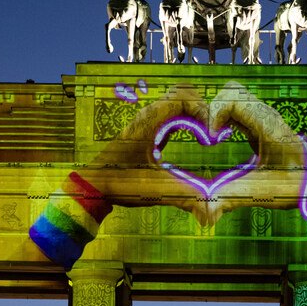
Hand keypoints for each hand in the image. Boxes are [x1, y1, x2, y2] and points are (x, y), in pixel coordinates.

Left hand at [78, 85, 222, 226]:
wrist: (95, 185)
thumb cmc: (120, 184)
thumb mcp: (156, 189)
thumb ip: (185, 197)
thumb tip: (210, 212)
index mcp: (150, 121)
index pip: (184, 96)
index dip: (203, 111)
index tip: (209, 136)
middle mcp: (149, 114)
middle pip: (184, 93)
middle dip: (202, 109)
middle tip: (211, 134)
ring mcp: (148, 119)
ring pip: (179, 100)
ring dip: (196, 113)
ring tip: (206, 137)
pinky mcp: (149, 127)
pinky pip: (173, 112)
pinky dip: (188, 119)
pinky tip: (196, 138)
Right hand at [207, 81, 306, 267]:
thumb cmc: (291, 189)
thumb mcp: (258, 194)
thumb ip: (229, 199)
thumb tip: (205, 213)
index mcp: (267, 126)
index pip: (233, 97)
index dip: (214, 112)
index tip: (211, 138)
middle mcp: (266, 115)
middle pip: (231, 91)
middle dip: (213, 108)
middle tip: (209, 135)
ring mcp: (264, 117)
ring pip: (233, 96)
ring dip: (217, 112)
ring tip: (213, 138)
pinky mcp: (260, 123)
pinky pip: (237, 108)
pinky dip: (223, 117)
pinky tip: (221, 139)